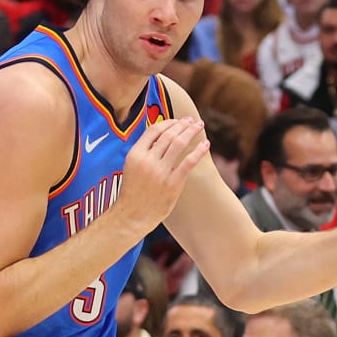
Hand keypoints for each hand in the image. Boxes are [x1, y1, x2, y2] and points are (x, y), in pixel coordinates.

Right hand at [119, 117, 209, 232]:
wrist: (132, 215)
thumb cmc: (132, 191)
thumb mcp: (131, 166)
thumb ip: (144, 151)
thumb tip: (160, 135)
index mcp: (135, 154)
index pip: (154, 130)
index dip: (168, 122)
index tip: (177, 121)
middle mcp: (148, 161)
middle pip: (169, 135)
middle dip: (183, 124)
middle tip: (191, 120)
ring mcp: (161, 172)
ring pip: (179, 144)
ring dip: (191, 132)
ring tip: (199, 126)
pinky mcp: (173, 183)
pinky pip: (189, 162)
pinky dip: (199, 151)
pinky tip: (206, 144)